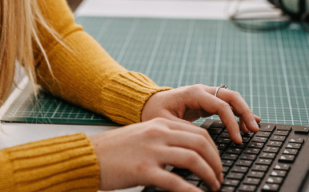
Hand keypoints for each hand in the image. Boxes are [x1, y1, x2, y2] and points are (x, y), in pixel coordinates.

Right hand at [89, 118, 222, 191]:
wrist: (88, 155)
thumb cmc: (115, 150)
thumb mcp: (143, 135)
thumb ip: (164, 138)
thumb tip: (189, 151)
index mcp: (160, 123)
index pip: (198, 132)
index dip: (214, 149)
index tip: (218, 162)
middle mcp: (158, 134)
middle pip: (200, 143)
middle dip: (216, 162)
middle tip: (219, 176)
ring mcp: (151, 151)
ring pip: (193, 159)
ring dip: (209, 174)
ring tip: (213, 186)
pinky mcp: (144, 170)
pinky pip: (175, 181)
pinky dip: (192, 190)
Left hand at [141, 84, 260, 143]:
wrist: (147, 103)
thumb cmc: (154, 112)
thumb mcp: (166, 122)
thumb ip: (185, 129)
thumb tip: (204, 140)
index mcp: (194, 93)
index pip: (221, 105)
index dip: (232, 122)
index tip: (238, 139)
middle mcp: (203, 90)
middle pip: (231, 97)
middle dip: (245, 113)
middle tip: (254, 130)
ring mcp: (206, 94)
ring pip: (232, 99)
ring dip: (244, 113)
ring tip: (253, 129)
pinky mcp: (207, 101)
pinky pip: (227, 105)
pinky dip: (238, 113)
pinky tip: (247, 123)